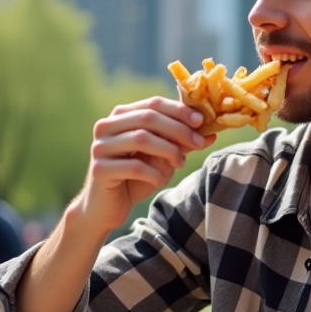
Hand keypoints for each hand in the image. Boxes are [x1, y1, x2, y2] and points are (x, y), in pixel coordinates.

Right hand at [79, 96, 213, 233]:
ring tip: (180, 163)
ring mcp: (100, 147)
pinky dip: (154, 173)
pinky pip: (134, 166)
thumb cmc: (135, 178)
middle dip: (178, 129)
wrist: (107, 208)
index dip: (179, 110)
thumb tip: (211, 133)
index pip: (153, 104)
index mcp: (120, 116)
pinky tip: (160, 180)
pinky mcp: (99, 169)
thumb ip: (180, 143)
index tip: (202, 121)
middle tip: (199, 142)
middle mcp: (106, 126)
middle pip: (148, 118)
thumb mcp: (161, 158)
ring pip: (141, 138)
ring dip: (168, 150)